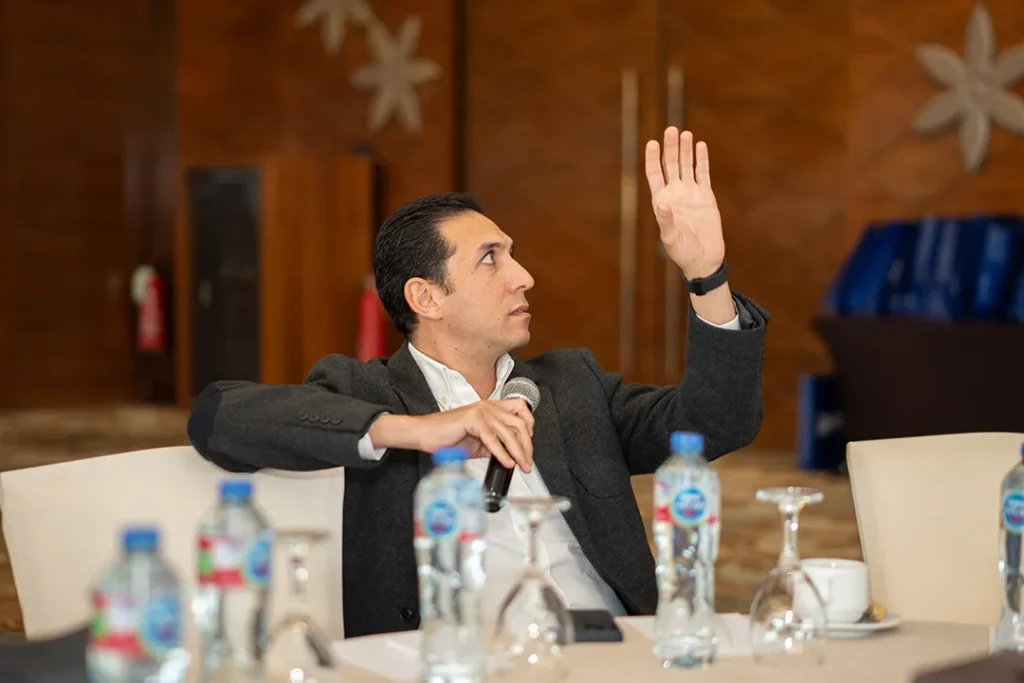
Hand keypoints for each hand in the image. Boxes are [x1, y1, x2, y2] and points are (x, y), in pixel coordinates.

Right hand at [372, 400, 534, 471]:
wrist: (424, 434)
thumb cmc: (447, 436)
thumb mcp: (478, 442)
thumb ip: (495, 444)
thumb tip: (511, 455)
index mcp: (490, 407)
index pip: (520, 410)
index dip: (529, 427)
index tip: (529, 446)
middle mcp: (488, 406)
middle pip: (519, 423)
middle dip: (526, 446)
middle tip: (527, 462)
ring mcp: (480, 411)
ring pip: (508, 432)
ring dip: (518, 452)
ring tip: (521, 465)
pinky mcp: (472, 420)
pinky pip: (492, 439)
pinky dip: (502, 453)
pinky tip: (506, 462)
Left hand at [645, 127, 724, 278]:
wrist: (704, 258)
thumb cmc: (682, 252)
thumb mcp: (670, 238)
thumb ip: (665, 221)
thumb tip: (661, 203)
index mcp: (662, 201)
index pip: (654, 174)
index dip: (652, 159)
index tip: (652, 143)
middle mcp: (675, 193)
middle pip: (671, 165)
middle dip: (670, 148)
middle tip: (671, 130)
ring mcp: (691, 193)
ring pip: (687, 165)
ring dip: (686, 150)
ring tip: (685, 133)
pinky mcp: (706, 196)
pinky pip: (703, 173)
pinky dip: (702, 160)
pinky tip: (701, 146)